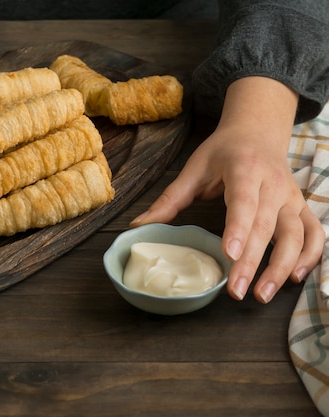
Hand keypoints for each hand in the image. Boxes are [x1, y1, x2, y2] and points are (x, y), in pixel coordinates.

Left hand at [131, 77, 324, 302]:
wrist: (257, 130)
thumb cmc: (222, 152)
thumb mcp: (194, 168)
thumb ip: (169, 199)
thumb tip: (138, 225)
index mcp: (244, 169)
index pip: (244, 201)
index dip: (238, 228)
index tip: (229, 254)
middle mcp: (273, 184)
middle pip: (266, 225)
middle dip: (252, 261)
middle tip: (236, 291)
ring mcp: (291, 197)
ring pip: (296, 234)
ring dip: (282, 266)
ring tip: (261, 294)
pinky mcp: (301, 207)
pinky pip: (315, 234)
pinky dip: (311, 256)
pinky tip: (294, 278)